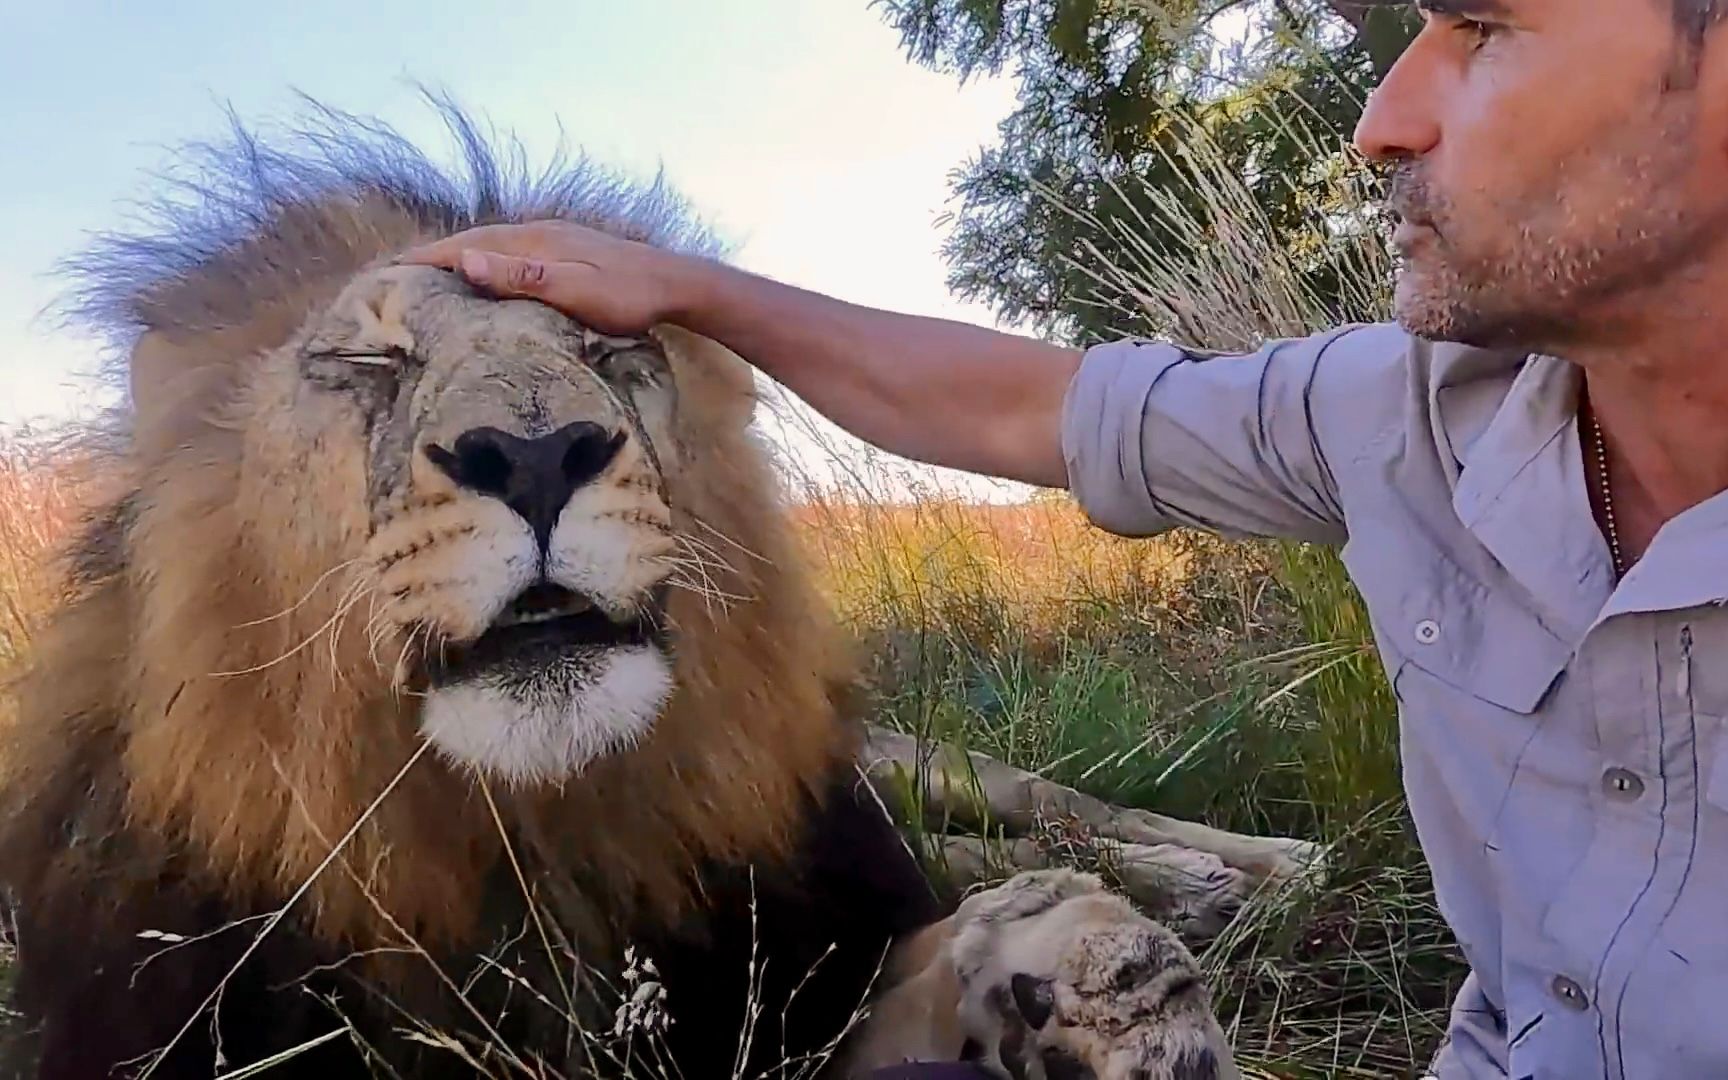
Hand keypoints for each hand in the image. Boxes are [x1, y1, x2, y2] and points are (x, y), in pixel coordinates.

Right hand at [395, 220, 704, 335]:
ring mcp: (554, 241)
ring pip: (493, 246)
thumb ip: (521, 277)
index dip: (426, 259)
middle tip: (394, 275)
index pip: (466, 247)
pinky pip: (512, 254)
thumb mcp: (574, 291)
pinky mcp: (567, 252)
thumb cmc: (629, 296)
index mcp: (534, 242)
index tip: (387, 272)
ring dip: (459, 257)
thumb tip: (464, 260)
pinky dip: (487, 262)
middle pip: (474, 241)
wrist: (677, 285)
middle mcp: (539, 234)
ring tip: (429, 277)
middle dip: (433, 256)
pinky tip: (487, 277)